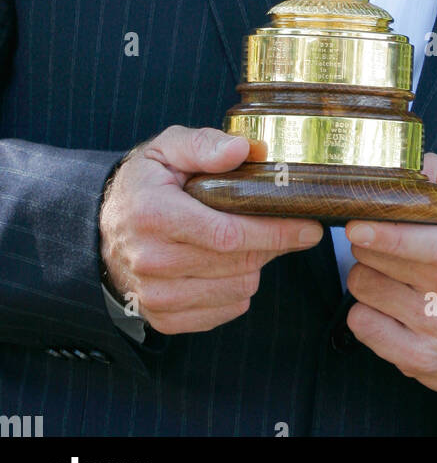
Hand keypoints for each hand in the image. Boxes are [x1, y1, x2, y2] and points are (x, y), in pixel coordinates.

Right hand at [98, 126, 322, 333]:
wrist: (100, 230)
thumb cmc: (144, 183)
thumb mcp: (166, 148)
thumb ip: (204, 145)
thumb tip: (243, 149)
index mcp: (153, 214)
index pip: (228, 233)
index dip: (275, 232)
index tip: (309, 227)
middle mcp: (150, 260)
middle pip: (238, 262)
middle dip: (272, 244)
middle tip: (285, 226)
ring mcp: (155, 295)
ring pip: (238, 290)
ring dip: (254, 266)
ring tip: (247, 241)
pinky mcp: (162, 318)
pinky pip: (224, 311)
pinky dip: (237, 290)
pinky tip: (228, 265)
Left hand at [344, 154, 436, 398]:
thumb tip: (415, 159)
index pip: (427, 245)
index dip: (387, 235)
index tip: (358, 225)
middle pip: (379, 258)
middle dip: (369, 242)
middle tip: (379, 241)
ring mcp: (435, 329)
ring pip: (364, 287)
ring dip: (366, 274)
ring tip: (387, 274)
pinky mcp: (419, 360)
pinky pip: (362, 326)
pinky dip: (363, 312)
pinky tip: (383, 305)